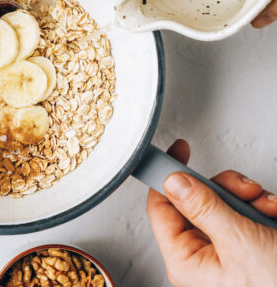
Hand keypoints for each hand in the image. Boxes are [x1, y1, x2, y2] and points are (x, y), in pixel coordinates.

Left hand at [147, 139, 276, 286]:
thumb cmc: (276, 286)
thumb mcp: (238, 241)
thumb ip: (203, 208)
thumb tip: (173, 182)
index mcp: (186, 260)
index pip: (160, 208)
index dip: (167, 176)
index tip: (178, 151)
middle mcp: (201, 256)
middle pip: (195, 200)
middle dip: (224, 189)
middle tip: (243, 191)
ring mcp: (225, 250)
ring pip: (222, 203)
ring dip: (249, 200)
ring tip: (265, 210)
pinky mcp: (247, 245)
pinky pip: (245, 213)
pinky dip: (262, 209)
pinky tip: (273, 216)